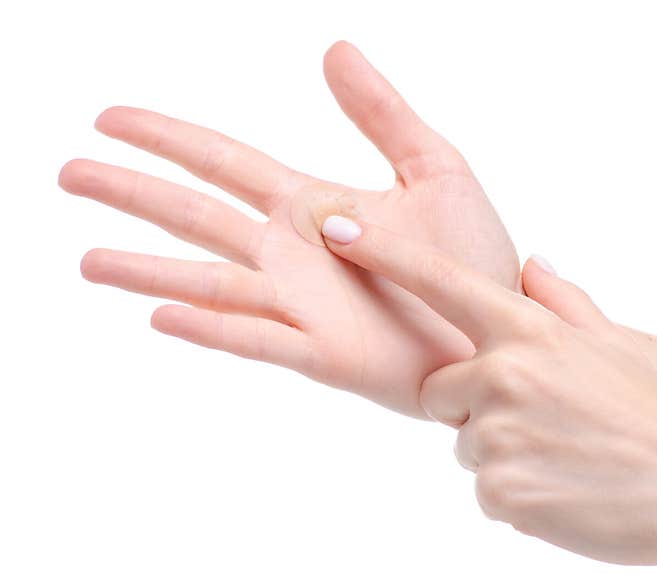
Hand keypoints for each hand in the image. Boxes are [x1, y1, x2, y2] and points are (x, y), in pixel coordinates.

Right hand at [59, 41, 518, 416]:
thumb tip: (334, 49)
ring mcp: (301, 304)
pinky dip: (210, 327)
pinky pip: (256, 338)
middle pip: (197, 216)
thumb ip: (383, 113)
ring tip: (90, 260)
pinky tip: (160, 314)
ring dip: (148, 269)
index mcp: (313, 204)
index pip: (224, 162)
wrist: (500, 327)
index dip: (167, 138)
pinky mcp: (321, 352)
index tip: (108, 118)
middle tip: (68, 173)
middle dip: (133, 194)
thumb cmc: (473, 255)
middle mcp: (293, 253)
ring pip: (209, 282)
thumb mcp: (435, 168)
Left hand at [320, 215, 656, 565]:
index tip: (334, 229)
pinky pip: (486, 491)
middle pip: (441, 391)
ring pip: (466, 445)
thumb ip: (561, 302)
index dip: (384, 254)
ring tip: (563, 456)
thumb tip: (534, 265)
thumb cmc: (654, 409)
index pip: (438, 281)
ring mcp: (499, 434)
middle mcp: (504, 374)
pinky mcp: (501, 491)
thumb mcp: (609, 342)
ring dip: (502, 454)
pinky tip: (563, 488)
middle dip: (474, 407)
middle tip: (541, 421)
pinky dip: (516, 494)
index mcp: (528, 330)